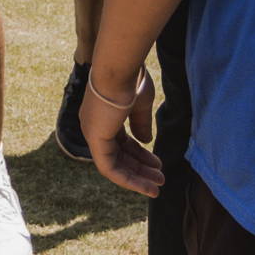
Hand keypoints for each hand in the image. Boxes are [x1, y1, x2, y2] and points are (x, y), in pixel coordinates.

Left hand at [81, 70, 163, 197]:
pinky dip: (128, 180)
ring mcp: (93, 133)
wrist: (119, 68)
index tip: (157, 163)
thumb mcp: (140, 104)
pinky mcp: (95, 140)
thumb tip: (146, 141)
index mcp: (104, 115)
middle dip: (140, 168)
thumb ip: (141, 123)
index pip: (121, 142)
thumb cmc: (131, 79)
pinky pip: (110, 169)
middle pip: (119, 155)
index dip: (140, 154)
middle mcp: (95, 126)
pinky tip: (146, 187)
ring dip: (137, 178)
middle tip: (160, 178)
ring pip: (115, 165)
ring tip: (157, 187)